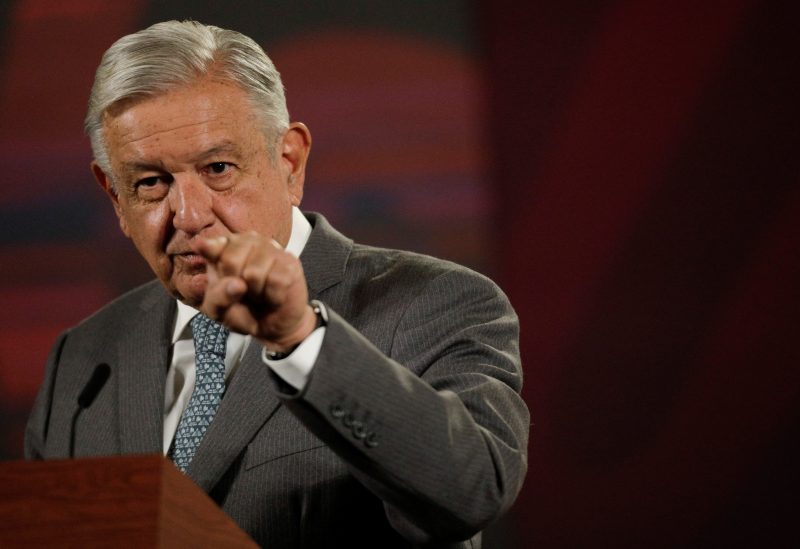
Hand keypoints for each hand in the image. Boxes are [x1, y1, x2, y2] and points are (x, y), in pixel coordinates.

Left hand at [193, 232, 316, 352]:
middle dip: (235, 286)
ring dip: (256, 293)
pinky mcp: (290, 262)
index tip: (203, 248)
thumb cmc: (242, 311)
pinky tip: (274, 295)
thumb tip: (237, 284)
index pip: (212, 245)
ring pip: (254, 273)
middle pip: (230, 261)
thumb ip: (218, 296)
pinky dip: (272, 297)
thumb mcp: (219, 310)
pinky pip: (275, 282)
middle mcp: (248, 242)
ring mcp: (272, 250)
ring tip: (260, 293)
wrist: (271, 325)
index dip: (209, 249)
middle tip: (244, 292)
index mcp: (224, 248)